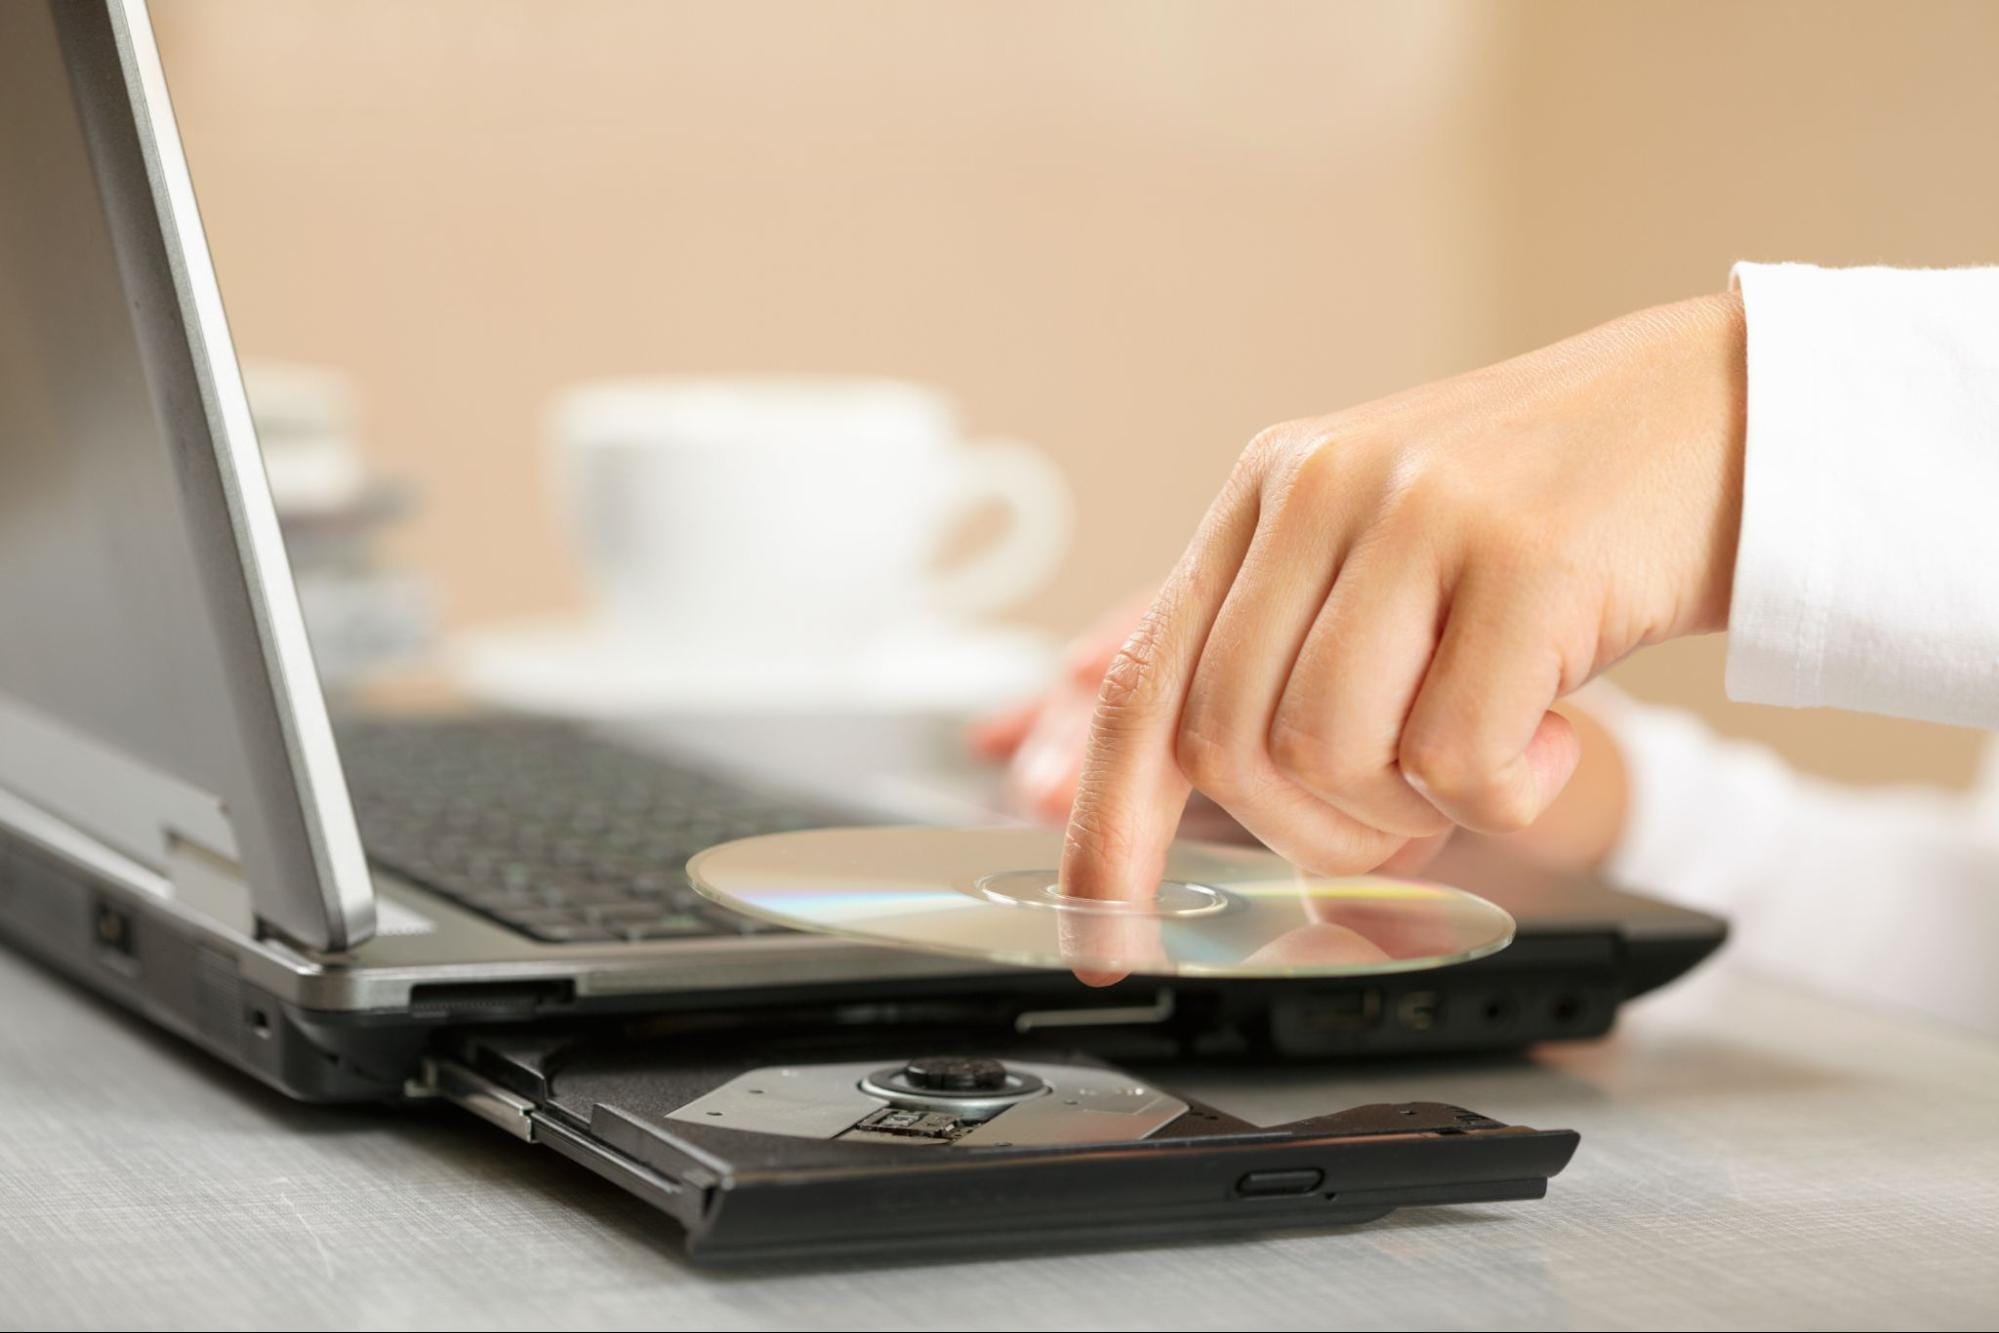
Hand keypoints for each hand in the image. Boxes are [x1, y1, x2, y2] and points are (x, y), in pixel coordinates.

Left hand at [1061, 292, 1745, 903]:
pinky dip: (1505, 796)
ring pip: (1325, 756)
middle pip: (1228, 746)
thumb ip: (1295, 672)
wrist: (1717, 417)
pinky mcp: (1526, 557)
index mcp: (1268, 494)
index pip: (1144, 686)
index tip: (1105, 937)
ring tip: (1483, 751)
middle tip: (1401, 808)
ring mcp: (1419, 514)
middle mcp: (1319, 488)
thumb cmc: (1550, 520)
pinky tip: (1551, 738)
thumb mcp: (1389, 570)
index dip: (1111, 830)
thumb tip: (1226, 834)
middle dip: (1310, 829)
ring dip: (1407, 809)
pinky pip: (1455, 759)